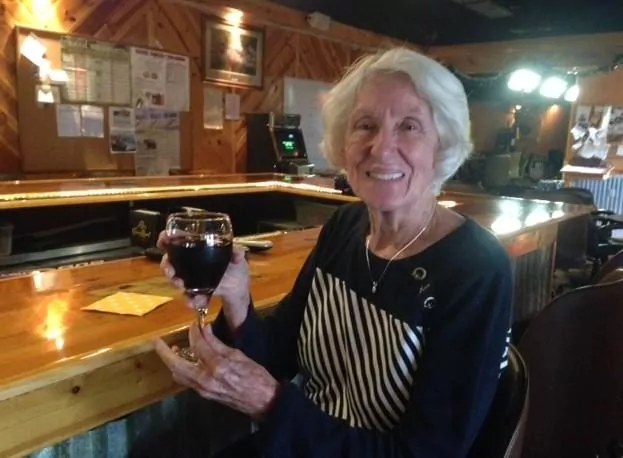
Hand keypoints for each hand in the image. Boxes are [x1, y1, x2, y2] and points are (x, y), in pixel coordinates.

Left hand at [154, 324, 278, 419]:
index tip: (193, 324)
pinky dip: (182, 369)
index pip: (197, 345)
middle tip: (156, 341)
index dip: (193, 332)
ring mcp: (203, 389)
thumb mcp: (239, 355)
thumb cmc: (256, 377)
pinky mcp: (204, 395)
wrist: (263, 401)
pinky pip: (187, 381)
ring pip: (178, 375)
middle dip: (164, 352)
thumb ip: (219, 344)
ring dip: (171, 362)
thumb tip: (205, 329)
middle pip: (176, 365)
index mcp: (217, 366)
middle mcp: (205, 379)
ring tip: (171, 350)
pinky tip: (186, 361)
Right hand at [157, 231, 249, 329]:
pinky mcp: (194, 291)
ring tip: (182, 286)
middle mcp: (188, 261)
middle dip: (166, 267)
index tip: (163, 241)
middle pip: (169, 260)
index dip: (166, 238)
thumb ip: (237, 253)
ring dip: (175, 283)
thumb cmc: (233, 264)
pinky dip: (191, 300)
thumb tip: (238, 252)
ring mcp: (189, 276)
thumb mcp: (237, 257)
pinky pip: (187, 296)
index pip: (176, 238)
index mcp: (196, 246)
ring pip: (174, 279)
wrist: (238, 286)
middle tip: (171, 272)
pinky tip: (197, 301)